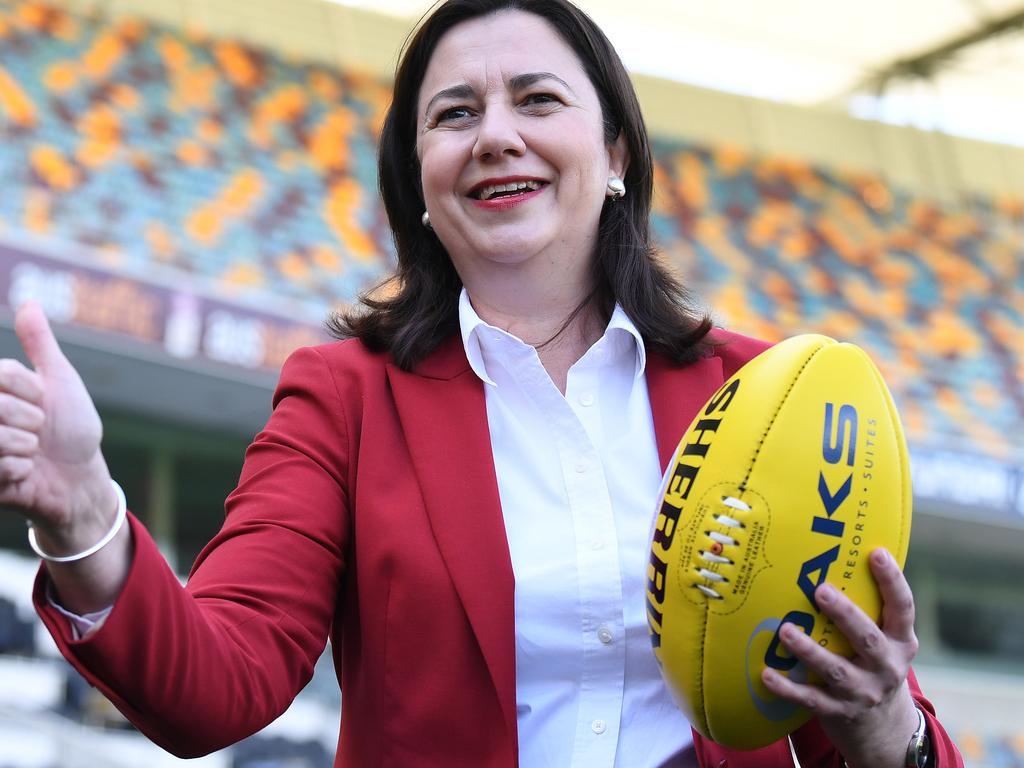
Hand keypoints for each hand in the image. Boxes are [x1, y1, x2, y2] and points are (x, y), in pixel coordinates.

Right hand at [0, 302, 114, 540]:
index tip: (42, 400)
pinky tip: (24, 473)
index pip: (1, 374)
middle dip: (30, 418)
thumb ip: (39, 344)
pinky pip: (1, 467)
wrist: (80, 476)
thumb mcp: (59, 381)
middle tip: (39, 431)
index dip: (31, 389)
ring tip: (32, 452)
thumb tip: (29, 302)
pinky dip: (21, 470)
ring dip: (26, 446)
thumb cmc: (71, 428)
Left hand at [761, 547, 920, 767]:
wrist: (882, 727)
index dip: (892, 580)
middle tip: (820, 589)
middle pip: (867, 638)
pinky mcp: (839, 712)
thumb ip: (868, 609)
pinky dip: (788, 688)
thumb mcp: (884, 641)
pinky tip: (767, 674)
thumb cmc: (873, 664)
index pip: (902, 608)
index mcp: (900, 641)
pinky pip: (810, 700)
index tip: (876, 553)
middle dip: (845, 614)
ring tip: (786, 630)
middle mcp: (886, 667)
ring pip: (836, 670)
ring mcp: (863, 692)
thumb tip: (833, 556)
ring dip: (809, 650)